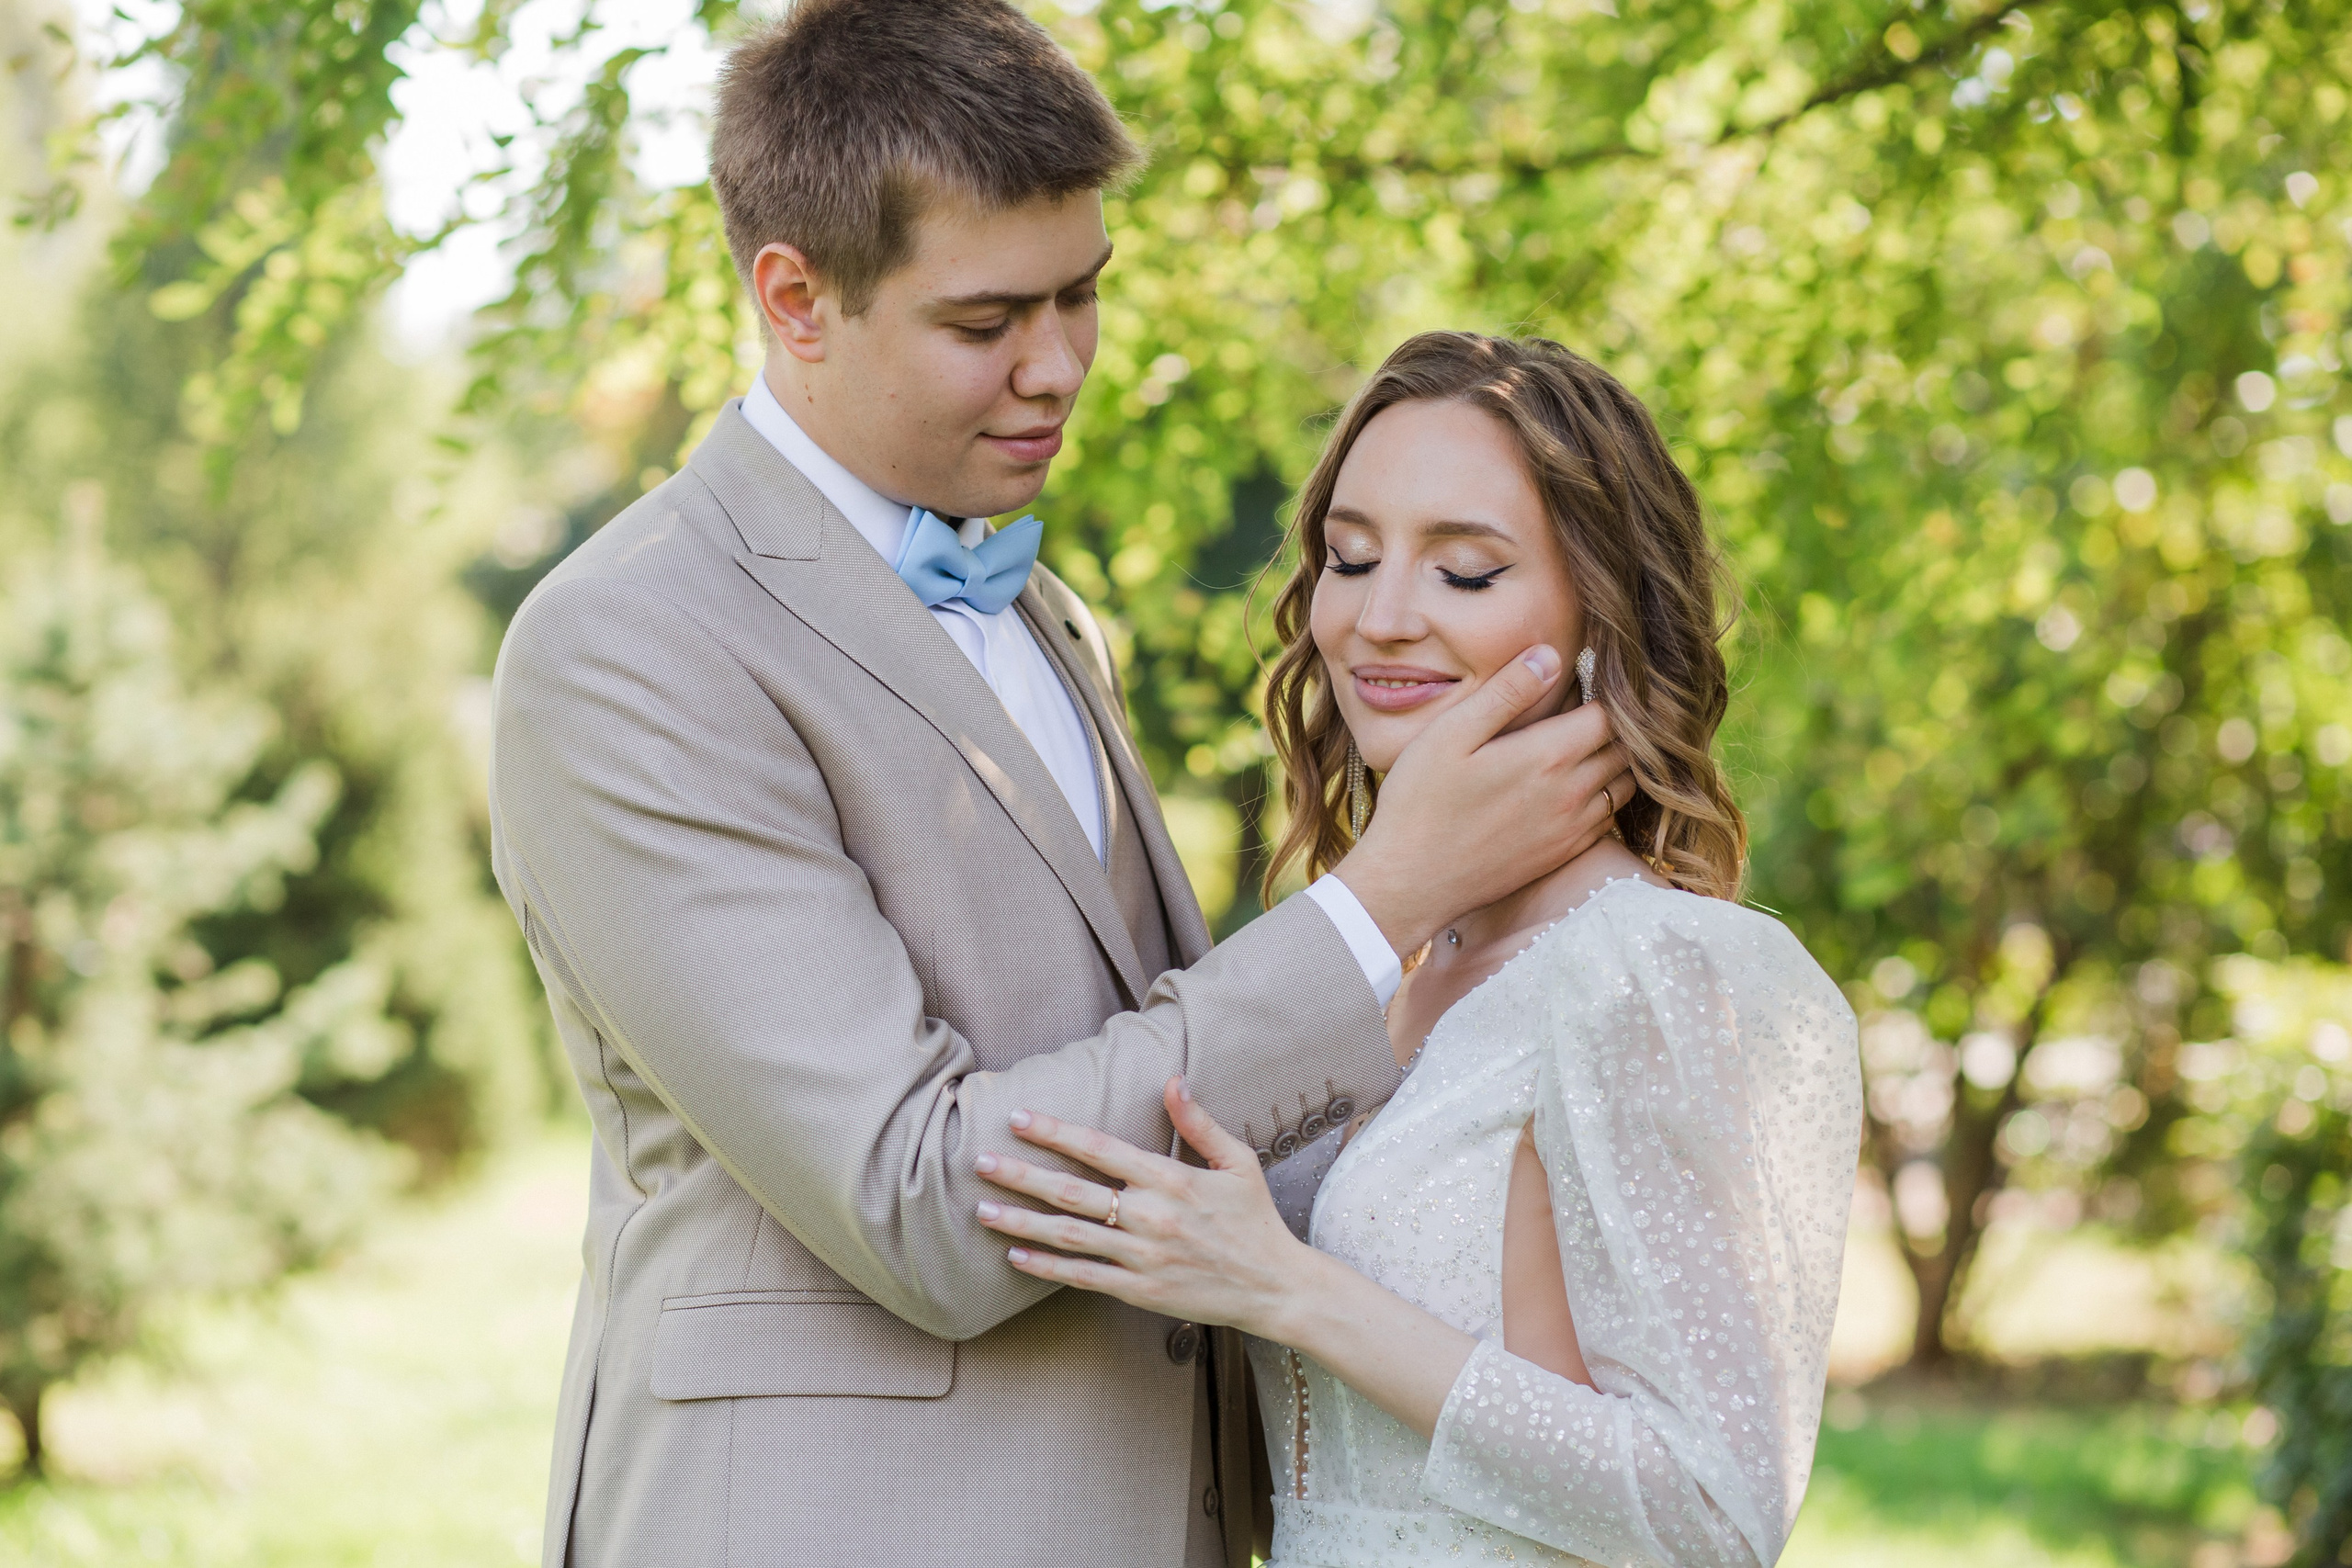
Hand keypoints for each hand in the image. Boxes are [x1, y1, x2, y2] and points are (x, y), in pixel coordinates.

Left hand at [973, 1078, 1312, 1339]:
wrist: (1274, 1287)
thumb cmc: (1255, 1220)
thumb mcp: (1237, 1163)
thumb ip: (1199, 1123)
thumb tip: (1172, 1080)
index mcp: (1171, 1180)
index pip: (1100, 1149)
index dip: (1055, 1132)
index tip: (1019, 1118)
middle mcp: (1150, 1217)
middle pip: (1071, 1192)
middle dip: (1021, 1175)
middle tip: (979, 1161)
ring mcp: (1142, 1257)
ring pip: (1068, 1237)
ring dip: (1020, 1223)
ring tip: (981, 1210)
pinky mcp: (1139, 1291)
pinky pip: (1082, 1277)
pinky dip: (1045, 1267)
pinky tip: (1015, 1256)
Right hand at [1336, 644, 1634, 954]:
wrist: (1410, 881)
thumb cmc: (1420, 802)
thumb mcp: (1451, 733)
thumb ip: (1506, 692)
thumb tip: (1549, 655)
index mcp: (1548, 755)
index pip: (1609, 713)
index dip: (1603, 691)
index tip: (1585, 681)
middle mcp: (1572, 793)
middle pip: (1624, 748)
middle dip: (1615, 724)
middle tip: (1585, 708)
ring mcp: (1571, 829)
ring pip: (1624, 785)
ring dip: (1614, 761)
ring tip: (1583, 744)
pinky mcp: (1562, 854)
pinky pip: (1608, 819)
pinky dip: (1604, 797)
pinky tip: (1572, 787)